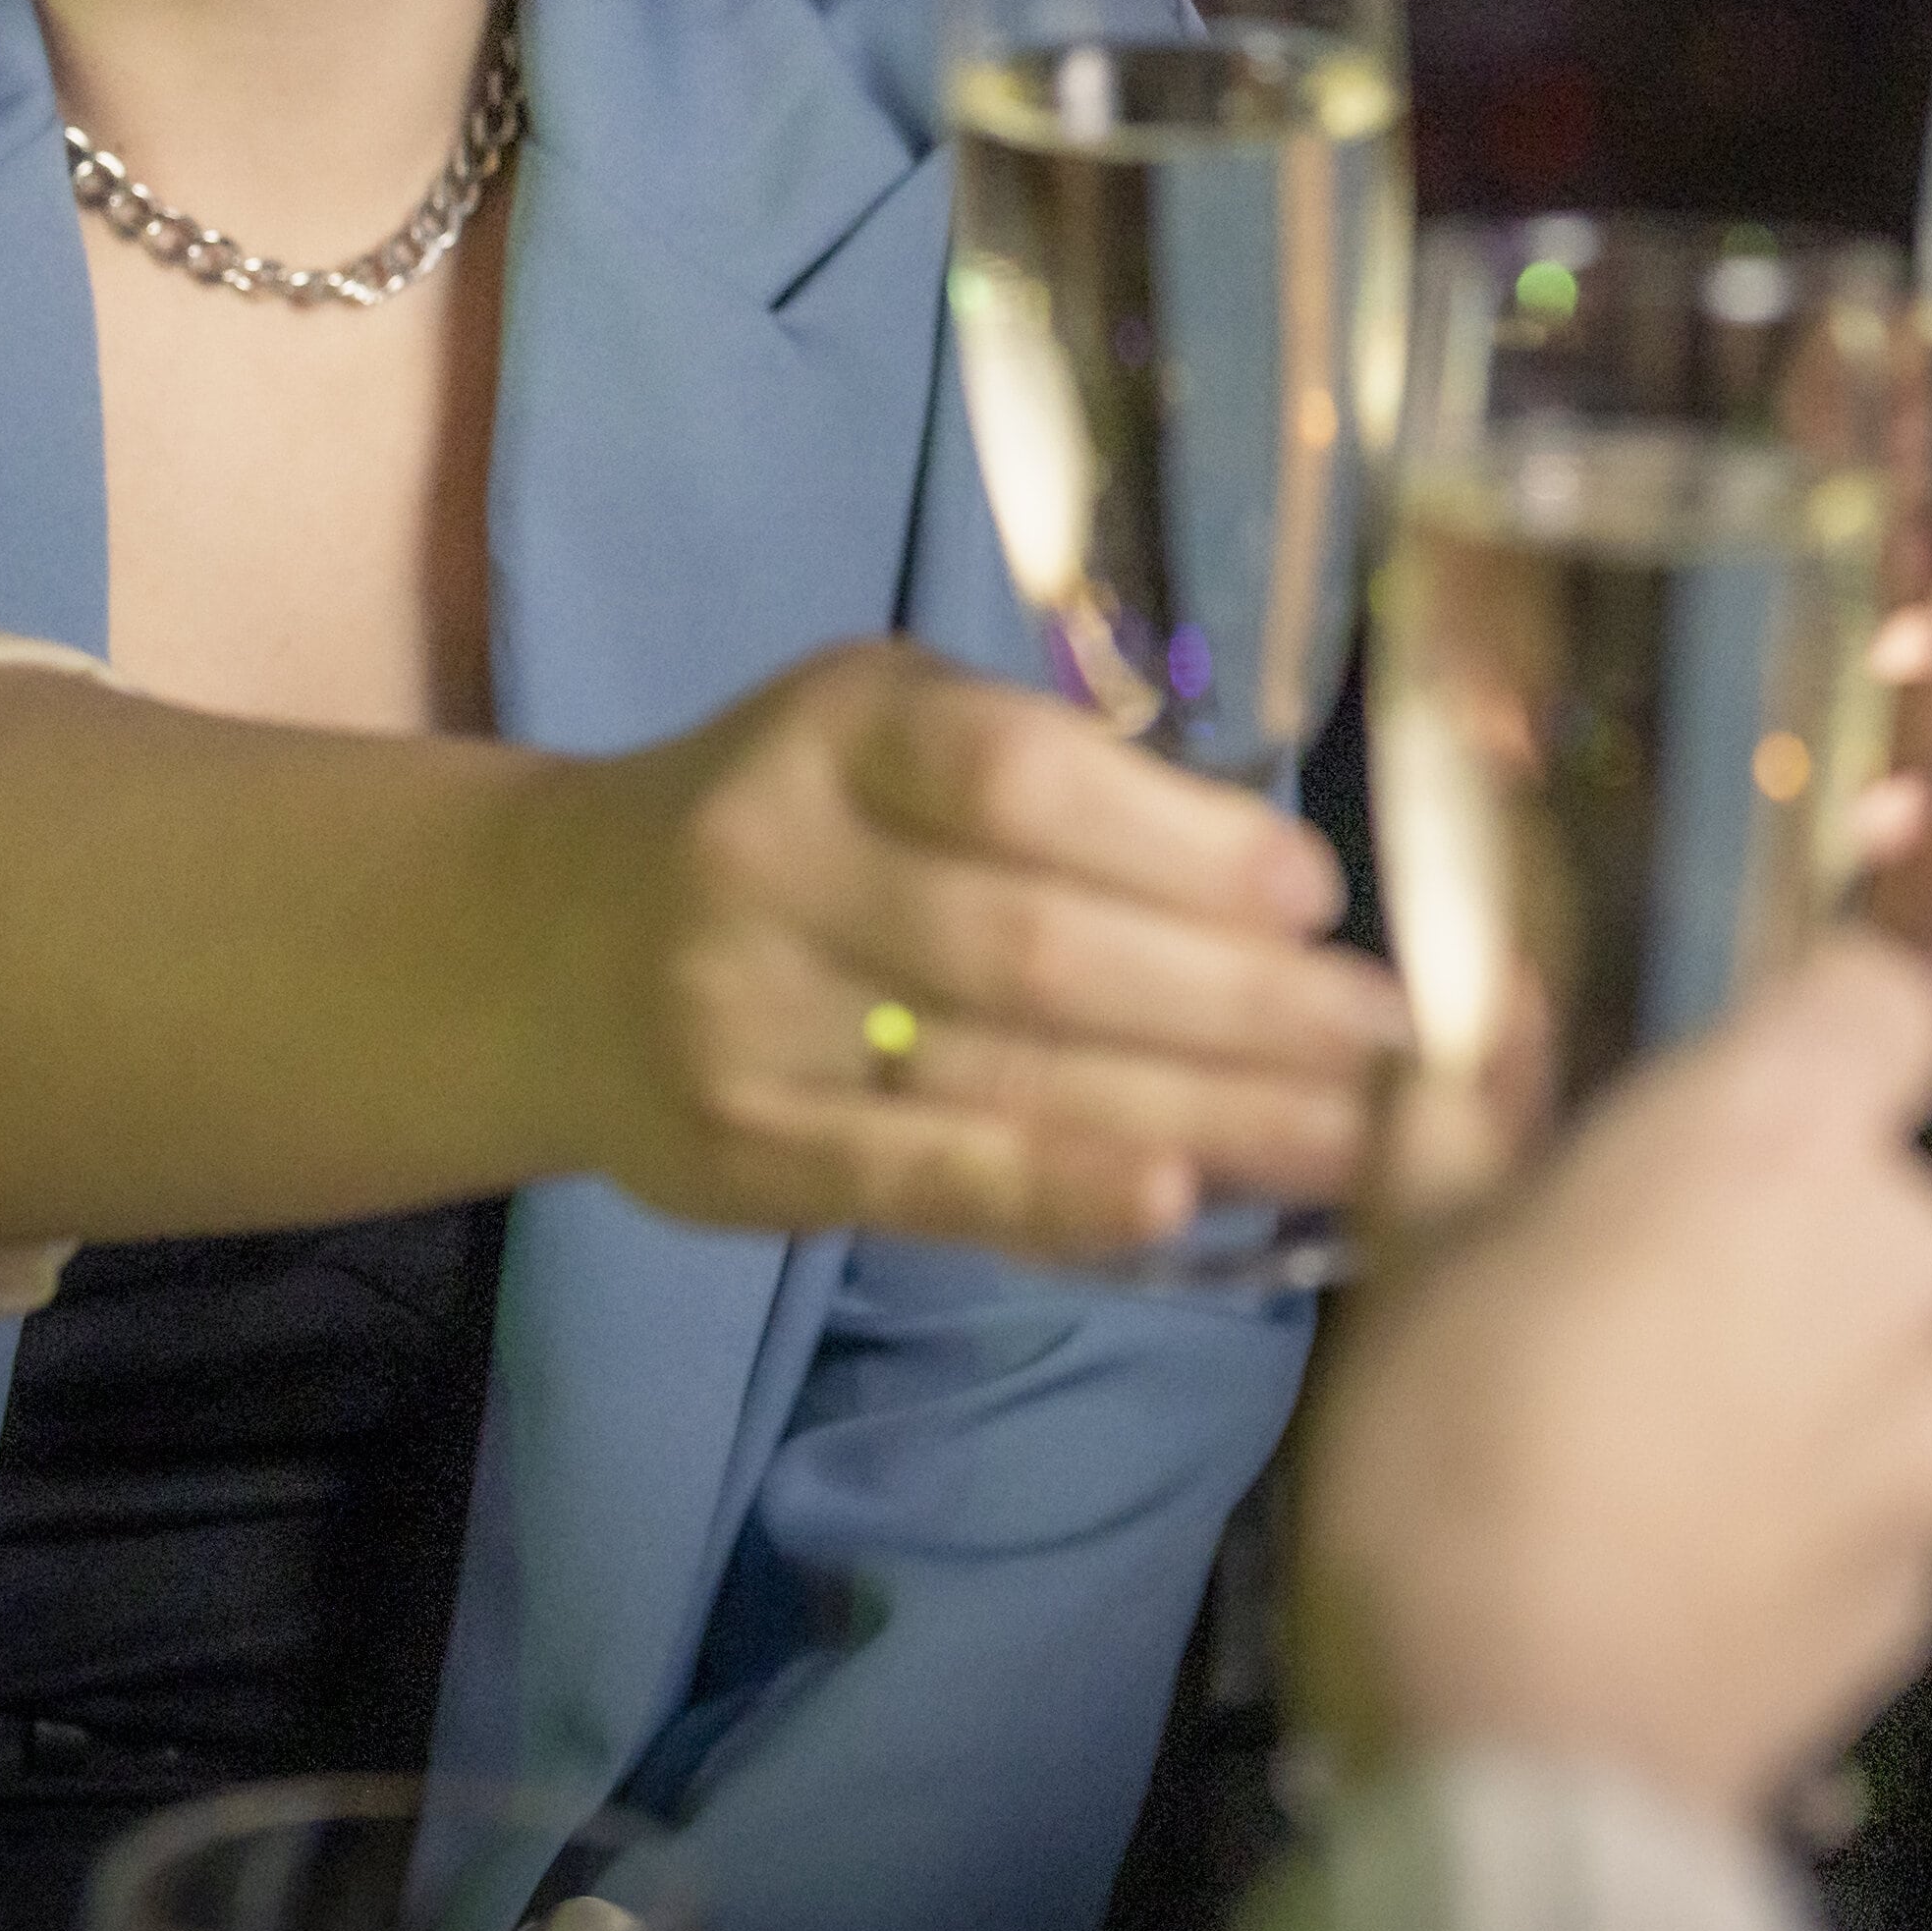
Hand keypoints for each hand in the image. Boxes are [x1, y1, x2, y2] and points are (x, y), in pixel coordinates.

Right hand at [583, 640, 1410, 1264]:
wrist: (547, 947)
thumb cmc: (795, 824)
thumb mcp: (888, 734)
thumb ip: (1049, 776)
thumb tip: (1281, 882)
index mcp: (839, 726)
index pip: (1018, 781)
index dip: (1178, 841)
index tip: (1313, 893)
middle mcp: (776, 862)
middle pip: (1033, 947)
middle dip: (1235, 1001)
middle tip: (1384, 1039)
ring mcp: (743, 1018)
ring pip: (1000, 1073)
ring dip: (1198, 1111)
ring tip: (1347, 1137)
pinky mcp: (732, 1152)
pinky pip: (920, 1181)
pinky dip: (1057, 1195)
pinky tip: (1177, 1203)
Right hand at [1295, 935, 1931, 1822]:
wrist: (1527, 1755)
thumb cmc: (1452, 1483)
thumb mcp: (1414, 1265)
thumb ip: (1461, 1118)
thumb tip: (1467, 1043)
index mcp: (1774, 1139)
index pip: (1885, 996)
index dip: (1817, 1026)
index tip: (1739, 1079)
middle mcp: (1897, 1254)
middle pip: (1881, 1184)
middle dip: (1783, 1219)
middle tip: (1641, 1291)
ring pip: (1895, 1336)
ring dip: (1811, 1360)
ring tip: (1667, 1442)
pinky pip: (1893, 1474)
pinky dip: (1823, 1487)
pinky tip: (1703, 1542)